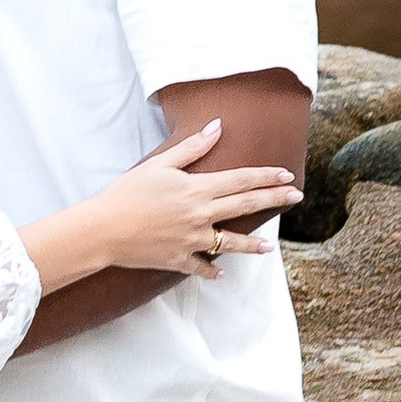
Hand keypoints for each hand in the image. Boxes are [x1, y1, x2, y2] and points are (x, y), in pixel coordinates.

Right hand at [63, 120, 302, 281]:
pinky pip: (201, 267)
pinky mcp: (178, 259)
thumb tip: (217, 127)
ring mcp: (192, 241)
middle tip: (296, 198)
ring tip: (268, 247)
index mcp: (198, 189)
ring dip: (251, 245)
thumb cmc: (127, 193)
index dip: (266, 176)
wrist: (103, 229)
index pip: (242, 180)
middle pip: (245, 206)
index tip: (286, 174)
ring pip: (230, 244)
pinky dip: (211, 271)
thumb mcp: (159, 164)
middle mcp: (201, 215)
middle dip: (273, 200)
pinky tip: (220, 274)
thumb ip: (191, 148)